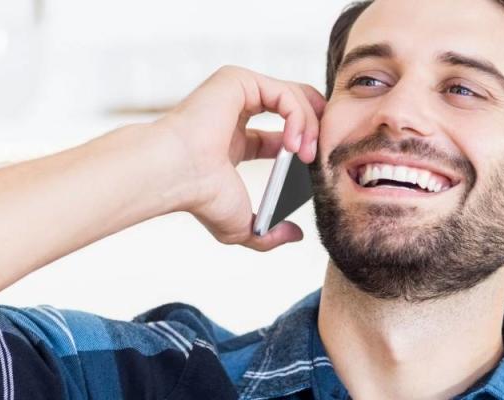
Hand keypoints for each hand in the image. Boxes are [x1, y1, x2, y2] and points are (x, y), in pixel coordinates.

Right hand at [155, 66, 325, 250]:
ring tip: (308, 154)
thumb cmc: (200, 198)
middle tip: (325, 153)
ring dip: (310, 126)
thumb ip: (269, 234)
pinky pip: (284, 92)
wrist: (177, 175)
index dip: (305, 149)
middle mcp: (233, 114)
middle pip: (292, 107)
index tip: (316, 169)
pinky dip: (299, 116)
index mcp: (232, 142)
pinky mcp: (237, 80)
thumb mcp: (243, 226)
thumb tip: (296, 235)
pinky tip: (295, 142)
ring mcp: (235, 94)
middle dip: (317, 127)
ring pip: (293, 98)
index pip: (280, 136)